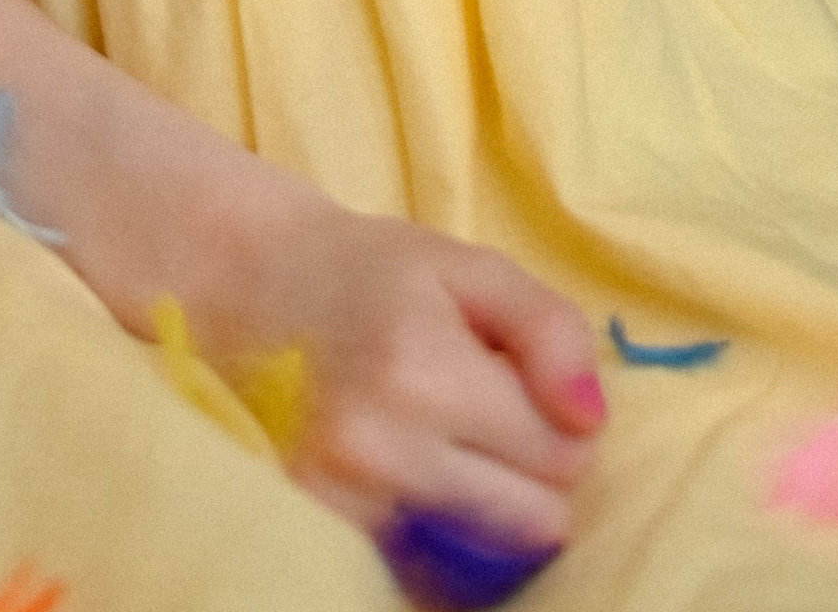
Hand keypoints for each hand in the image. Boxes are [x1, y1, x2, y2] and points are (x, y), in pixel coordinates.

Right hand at [183, 195, 604, 559]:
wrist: (244, 288)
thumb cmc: (372, 273)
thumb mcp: (471, 268)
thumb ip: (550, 331)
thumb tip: (592, 420)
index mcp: (426, 372)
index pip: (564, 457)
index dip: (564, 422)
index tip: (523, 385)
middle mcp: (379, 453)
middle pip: (532, 521)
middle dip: (533, 473)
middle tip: (489, 415)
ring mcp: (342, 506)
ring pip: (484, 556)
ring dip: (485, 505)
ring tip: (444, 438)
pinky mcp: (320, 533)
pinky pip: (426, 568)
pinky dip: (435, 529)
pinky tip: (411, 471)